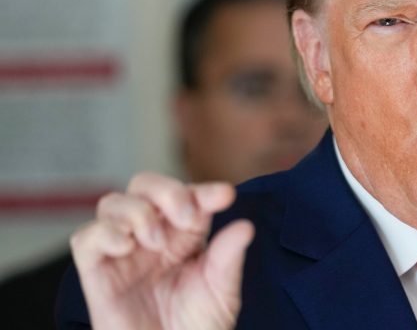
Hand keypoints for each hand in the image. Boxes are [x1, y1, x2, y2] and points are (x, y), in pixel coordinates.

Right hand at [70, 172, 253, 329]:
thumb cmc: (195, 327)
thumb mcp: (221, 292)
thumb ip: (228, 258)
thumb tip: (246, 226)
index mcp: (183, 234)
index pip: (189, 196)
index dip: (204, 190)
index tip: (225, 196)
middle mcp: (151, 236)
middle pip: (144, 185)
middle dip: (167, 191)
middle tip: (187, 217)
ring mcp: (122, 253)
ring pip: (112, 203)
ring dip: (138, 212)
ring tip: (157, 242)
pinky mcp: (97, 275)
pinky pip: (85, 239)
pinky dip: (104, 233)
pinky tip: (127, 246)